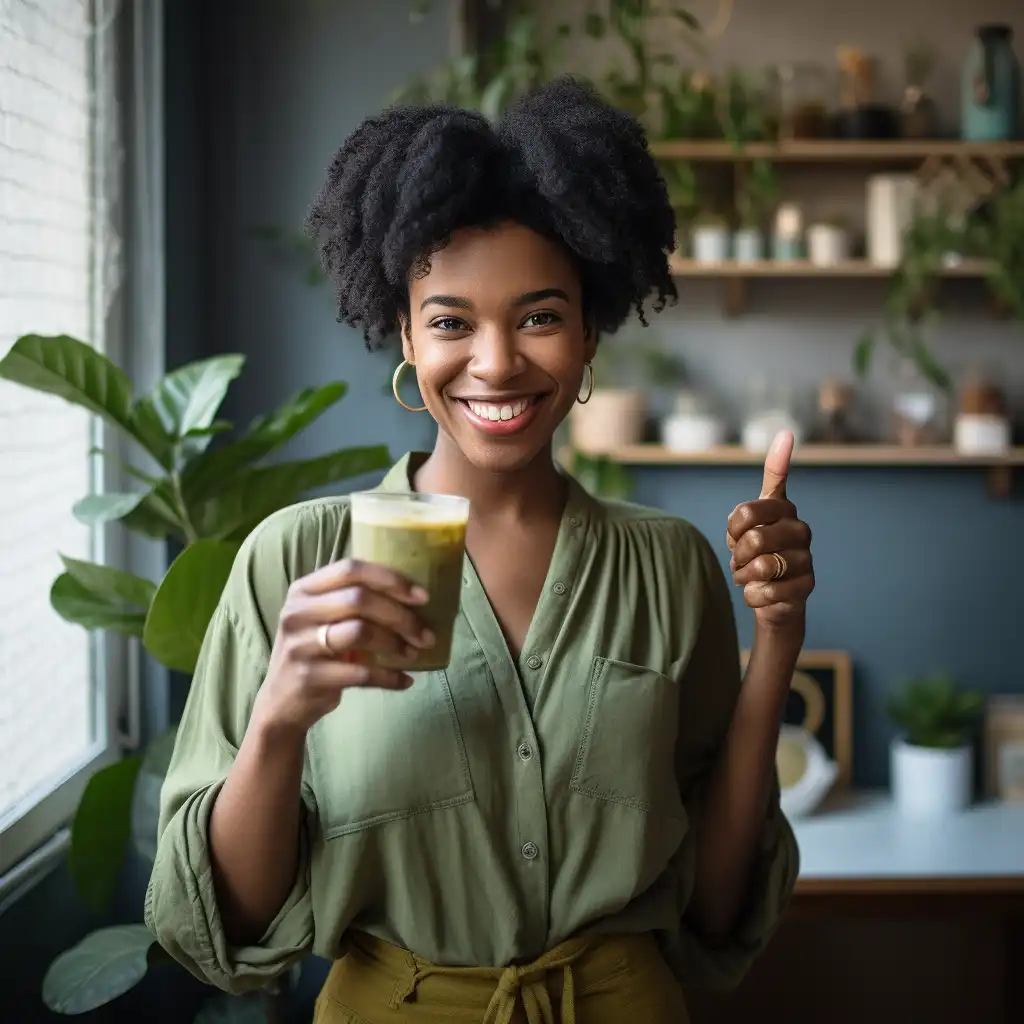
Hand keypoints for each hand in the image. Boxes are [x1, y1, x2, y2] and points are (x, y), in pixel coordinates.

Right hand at [252, 559, 433, 734]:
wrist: (281, 702)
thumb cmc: (314, 651)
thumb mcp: (322, 618)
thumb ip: (353, 600)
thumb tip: (414, 596)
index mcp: (304, 590)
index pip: (351, 569)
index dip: (390, 579)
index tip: (421, 596)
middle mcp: (297, 612)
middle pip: (360, 599)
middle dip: (401, 616)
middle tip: (425, 634)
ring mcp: (300, 645)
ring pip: (361, 632)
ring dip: (395, 644)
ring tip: (413, 654)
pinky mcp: (309, 677)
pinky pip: (361, 673)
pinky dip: (389, 677)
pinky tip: (404, 680)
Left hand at [726, 430, 814, 633]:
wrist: (772, 593)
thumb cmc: (754, 554)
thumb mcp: (743, 527)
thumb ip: (746, 508)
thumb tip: (780, 453)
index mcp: (782, 508)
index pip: (747, 511)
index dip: (733, 528)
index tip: (736, 533)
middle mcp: (799, 529)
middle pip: (754, 539)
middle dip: (739, 555)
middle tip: (741, 560)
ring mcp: (806, 556)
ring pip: (762, 566)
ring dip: (745, 576)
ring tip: (749, 576)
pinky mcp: (807, 583)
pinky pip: (768, 591)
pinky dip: (753, 595)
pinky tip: (761, 591)